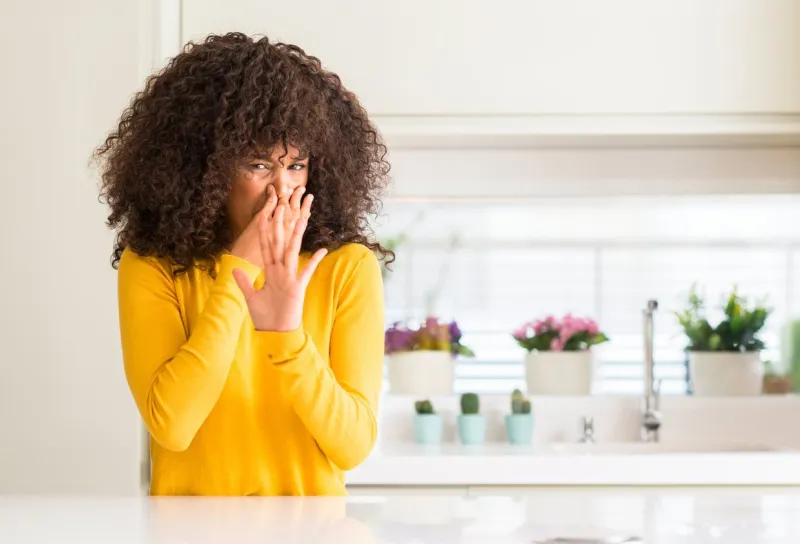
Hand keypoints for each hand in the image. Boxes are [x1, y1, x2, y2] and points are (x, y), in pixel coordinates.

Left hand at [232, 192, 326, 331]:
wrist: (276, 334)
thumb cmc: (265, 317)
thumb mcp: (251, 298)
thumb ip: (244, 282)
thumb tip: (234, 268)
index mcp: (270, 272)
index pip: (266, 248)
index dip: (263, 233)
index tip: (262, 216)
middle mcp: (281, 272)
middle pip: (279, 245)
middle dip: (280, 227)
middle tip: (281, 207)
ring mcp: (290, 278)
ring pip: (292, 253)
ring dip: (295, 237)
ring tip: (300, 219)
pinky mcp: (298, 288)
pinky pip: (306, 272)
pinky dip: (314, 262)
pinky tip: (322, 250)